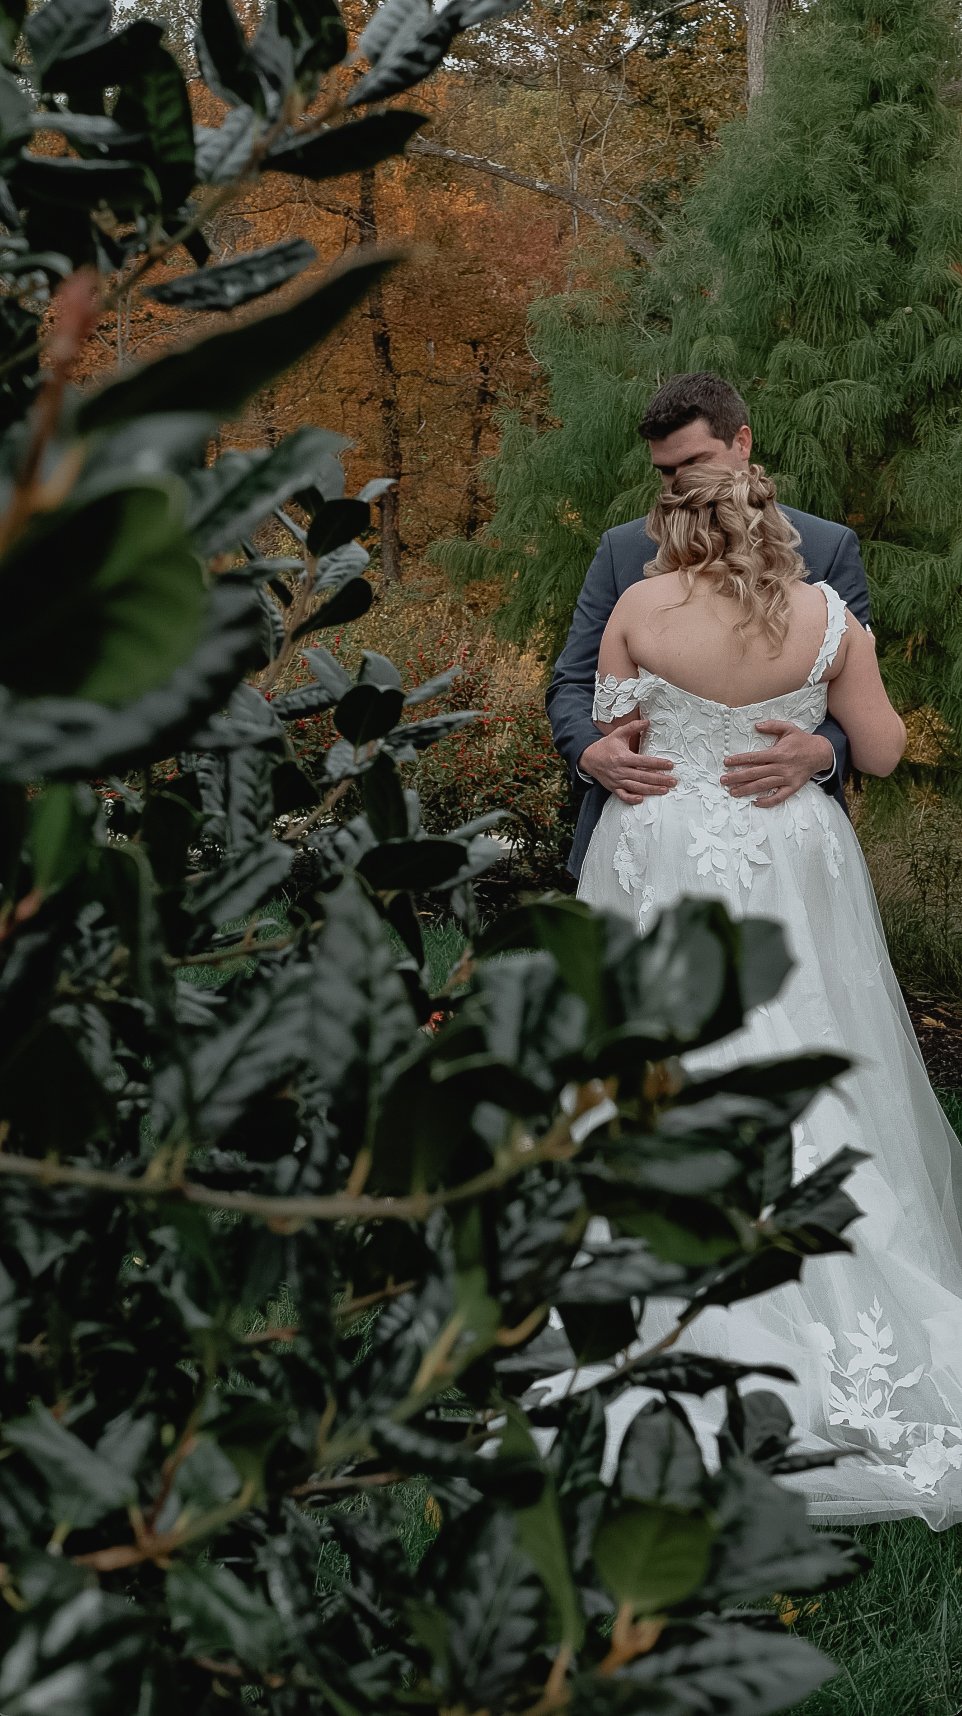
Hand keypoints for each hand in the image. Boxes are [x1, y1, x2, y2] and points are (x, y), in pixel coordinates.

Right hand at [579, 721, 676, 804]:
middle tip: (673, 781)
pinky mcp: (613, 788)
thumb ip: (633, 727)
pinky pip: (623, 796)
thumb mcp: (618, 734)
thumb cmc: (605, 746)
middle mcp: (621, 770)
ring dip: (651, 790)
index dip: (658, 764)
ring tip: (665, 790)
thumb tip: (647, 722)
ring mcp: (617, 780)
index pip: (644, 761)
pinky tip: (642, 799)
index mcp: (623, 757)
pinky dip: (631, 799)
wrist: (588, 757)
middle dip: (659, 779)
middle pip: (643, 776)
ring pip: (636, 787)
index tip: (670, 765)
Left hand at [720, 721, 834, 807]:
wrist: (821, 753)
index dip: (739, 760)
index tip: (726, 762)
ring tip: (732, 792)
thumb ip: (772, 725)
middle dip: (737, 777)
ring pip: (763, 785)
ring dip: (747, 789)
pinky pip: (779, 797)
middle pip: (755, 773)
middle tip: (723, 780)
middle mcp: (780, 767)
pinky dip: (768, 801)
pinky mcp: (793, 787)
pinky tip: (756, 803)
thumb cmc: (802, 740)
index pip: (754, 757)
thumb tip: (756, 725)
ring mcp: (786, 778)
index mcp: (777, 753)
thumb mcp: (788, 728)